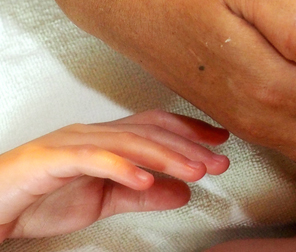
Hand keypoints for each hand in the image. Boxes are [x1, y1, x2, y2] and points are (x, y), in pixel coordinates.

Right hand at [0, 110, 228, 240]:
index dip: (191, 130)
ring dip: (166, 155)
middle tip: (219, 161)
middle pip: (150, 131)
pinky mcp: (52, 160)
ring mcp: (72, 143)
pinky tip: (145, 179)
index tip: (222, 139)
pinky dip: (121, 167)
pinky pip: (92, 159)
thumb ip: (143, 195)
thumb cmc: (40, 198)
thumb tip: (183, 192)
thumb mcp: (104, 201)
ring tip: (195, 170)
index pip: (156, 125)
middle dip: (189, 145)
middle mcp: (93, 133)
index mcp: (106, 139)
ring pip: (128, 141)